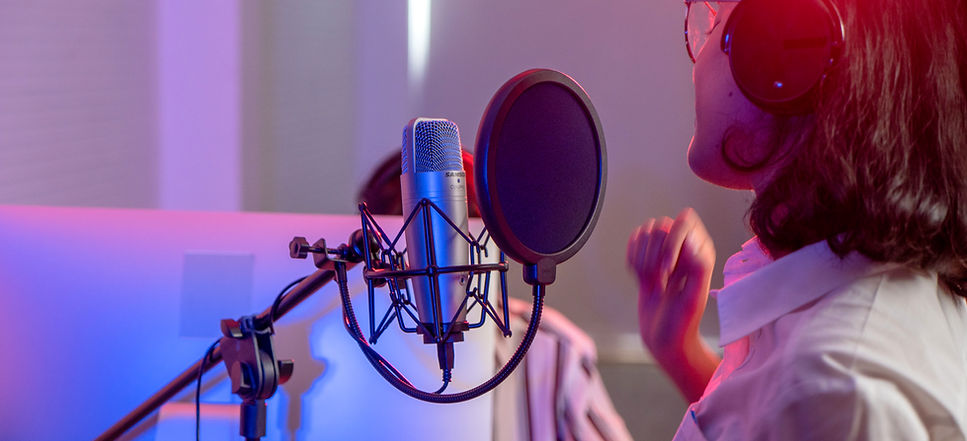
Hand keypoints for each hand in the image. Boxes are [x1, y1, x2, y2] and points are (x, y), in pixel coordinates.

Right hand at [627, 207, 718, 400]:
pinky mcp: (648, 260)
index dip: (671, 241)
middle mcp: (684, 248)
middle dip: (654, 253)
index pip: (685, 221)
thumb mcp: (693, 299)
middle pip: (661, 226)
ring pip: (645, 232)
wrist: (664, 339)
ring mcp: (664, 253)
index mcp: (701, 252)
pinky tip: (639, 277)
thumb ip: (698, 268)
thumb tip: (691, 241)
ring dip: (641, 257)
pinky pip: (633, 243)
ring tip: (650, 280)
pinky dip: (631, 259)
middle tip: (659, 280)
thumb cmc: (682, 324)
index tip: (667, 269)